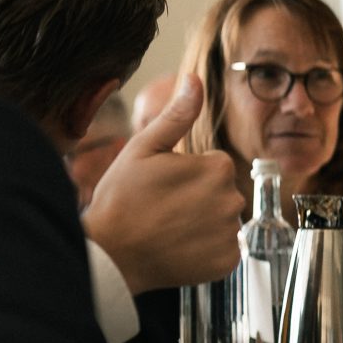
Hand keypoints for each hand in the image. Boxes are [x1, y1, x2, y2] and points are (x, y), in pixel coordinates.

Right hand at [81, 75, 244, 294]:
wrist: (110, 255)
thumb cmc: (120, 200)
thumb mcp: (143, 148)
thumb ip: (176, 115)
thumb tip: (195, 80)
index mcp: (218, 168)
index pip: (215, 164)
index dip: (187, 173)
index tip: (163, 185)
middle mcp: (233, 200)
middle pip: (221, 192)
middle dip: (198, 196)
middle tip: (162, 208)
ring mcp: (231, 234)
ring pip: (222, 220)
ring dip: (202, 223)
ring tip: (167, 229)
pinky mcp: (227, 263)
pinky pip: (224, 249)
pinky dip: (206, 250)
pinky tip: (179, 249)